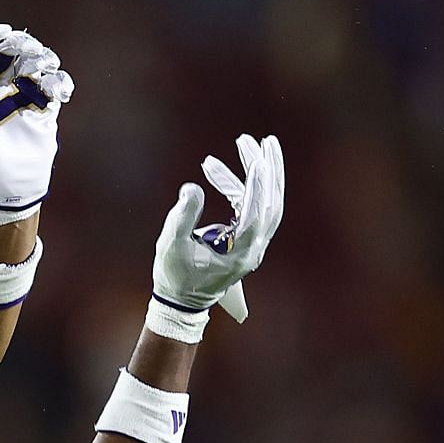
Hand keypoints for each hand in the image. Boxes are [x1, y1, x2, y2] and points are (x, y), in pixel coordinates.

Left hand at [0, 24, 74, 219]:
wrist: (14, 189)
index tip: (4, 31)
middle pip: (8, 57)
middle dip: (20, 45)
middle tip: (31, 47)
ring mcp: (22, 99)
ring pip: (33, 67)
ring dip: (42, 59)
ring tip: (48, 64)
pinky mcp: (43, 111)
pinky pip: (53, 88)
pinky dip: (59, 82)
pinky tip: (60, 90)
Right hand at [153, 134, 284, 321]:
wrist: (181, 301)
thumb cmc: (175, 276)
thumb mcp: (171, 245)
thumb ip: (182, 216)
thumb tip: (193, 187)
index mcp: (241, 255)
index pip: (257, 216)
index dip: (257, 188)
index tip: (256, 161)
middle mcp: (254, 250)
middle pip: (272, 204)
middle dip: (267, 170)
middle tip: (259, 140)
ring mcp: (254, 244)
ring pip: (268, 203)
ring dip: (261, 173)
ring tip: (247, 144)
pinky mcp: (246, 238)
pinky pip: (252, 206)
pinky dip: (240, 187)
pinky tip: (217, 172)